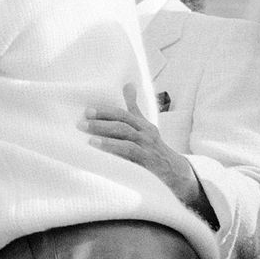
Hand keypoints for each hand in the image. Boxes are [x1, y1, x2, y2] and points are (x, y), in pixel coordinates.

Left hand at [81, 83, 217, 226]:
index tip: (87, 110)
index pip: (124, 114)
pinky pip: (130, 152)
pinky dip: (114, 148)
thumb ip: (134, 108)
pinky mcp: (148, 160)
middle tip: (82, 120)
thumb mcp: (145, 128)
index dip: (105, 111)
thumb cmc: (155, 149)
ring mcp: (148, 147)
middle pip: (123, 122)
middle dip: (102, 119)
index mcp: (144, 125)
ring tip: (87, 134)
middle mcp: (147, 133)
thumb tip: (128, 84)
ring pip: (126, 135)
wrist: (177, 174)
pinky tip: (100, 148)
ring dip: (105, 133)